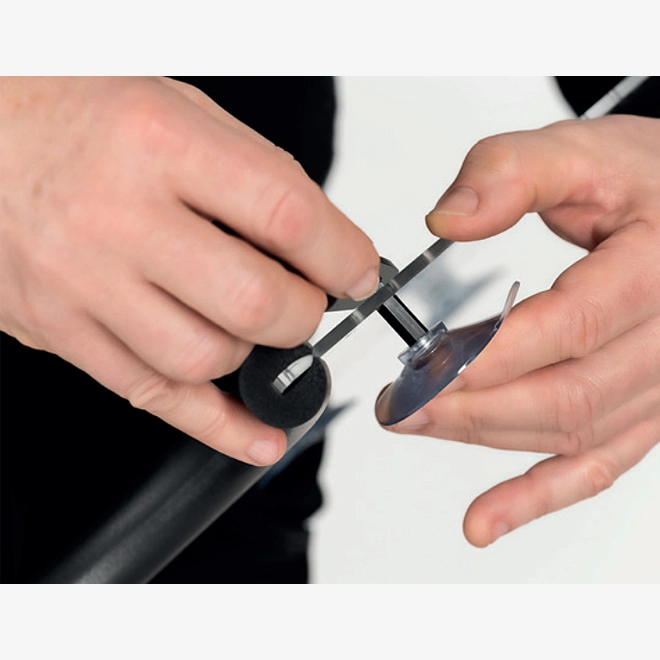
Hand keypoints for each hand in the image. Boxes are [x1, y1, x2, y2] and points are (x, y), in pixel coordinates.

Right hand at [0, 77, 379, 464]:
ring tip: (259, 328)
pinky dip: (219, 427)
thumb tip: (322, 244)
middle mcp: (119, 219)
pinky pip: (155, 396)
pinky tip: (259, 435)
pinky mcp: (64, 332)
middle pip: (253, 304)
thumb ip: (254, 177)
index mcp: (159, 144)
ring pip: (207, 360)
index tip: (359, 272)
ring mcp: (86, 284)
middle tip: (310, 302)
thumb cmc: (78, 113)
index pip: (286, 217)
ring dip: (259, 356)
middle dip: (306, 315)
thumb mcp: (176, 109)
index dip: (343, 256)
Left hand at [381, 115, 659, 545]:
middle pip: (565, 394)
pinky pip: (600, 464)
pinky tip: (488, 517)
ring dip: (488, 442)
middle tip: (399, 404)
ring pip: (574, 432)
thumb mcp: (578, 152)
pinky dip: (540, 495)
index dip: (489, 356)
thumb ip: (508, 175)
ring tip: (417, 428)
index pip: (569, 327)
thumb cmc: (644, 180)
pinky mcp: (648, 406)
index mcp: (657, 268)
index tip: (422, 367)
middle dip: (471, 407)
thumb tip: (446, 220)